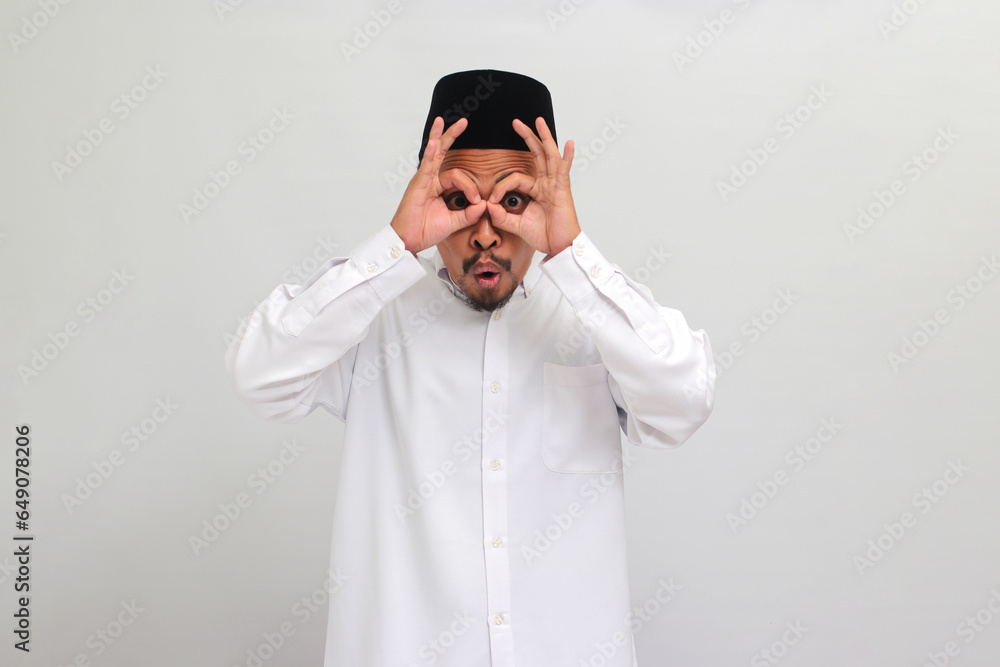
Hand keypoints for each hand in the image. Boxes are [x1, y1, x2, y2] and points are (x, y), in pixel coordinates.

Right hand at [390, 117, 486, 253]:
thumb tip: (485, 205)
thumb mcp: (453, 222)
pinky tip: (433, 143)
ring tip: (443, 121)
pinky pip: (425, 167)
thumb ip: (469, 214)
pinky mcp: (417, 186)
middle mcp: (429, 180)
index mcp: (437, 187)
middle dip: (451, 136)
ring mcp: (422, 181)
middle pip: (441, 153)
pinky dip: (429, 154)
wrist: (409, 242)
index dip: (471, 187)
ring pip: (432, 154)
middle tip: (463, 122)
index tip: (477, 202)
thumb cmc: (424, 231)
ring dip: (439, 136)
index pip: (458, 177)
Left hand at [485, 117, 579, 257]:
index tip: (492, 201)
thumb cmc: (544, 236)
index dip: (501, 187)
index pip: (515, 178)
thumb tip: (488, 206)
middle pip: (537, 155)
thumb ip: (502, 216)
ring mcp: (555, 185)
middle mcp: (546, 184)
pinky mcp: (562, 190)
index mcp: (536, 190)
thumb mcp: (517, 225)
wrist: (559, 247)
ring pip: (549, 156)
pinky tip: (569, 143)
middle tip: (516, 122)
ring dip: (543, 137)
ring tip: (539, 121)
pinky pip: (564, 170)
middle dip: (527, 137)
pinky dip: (567, 157)